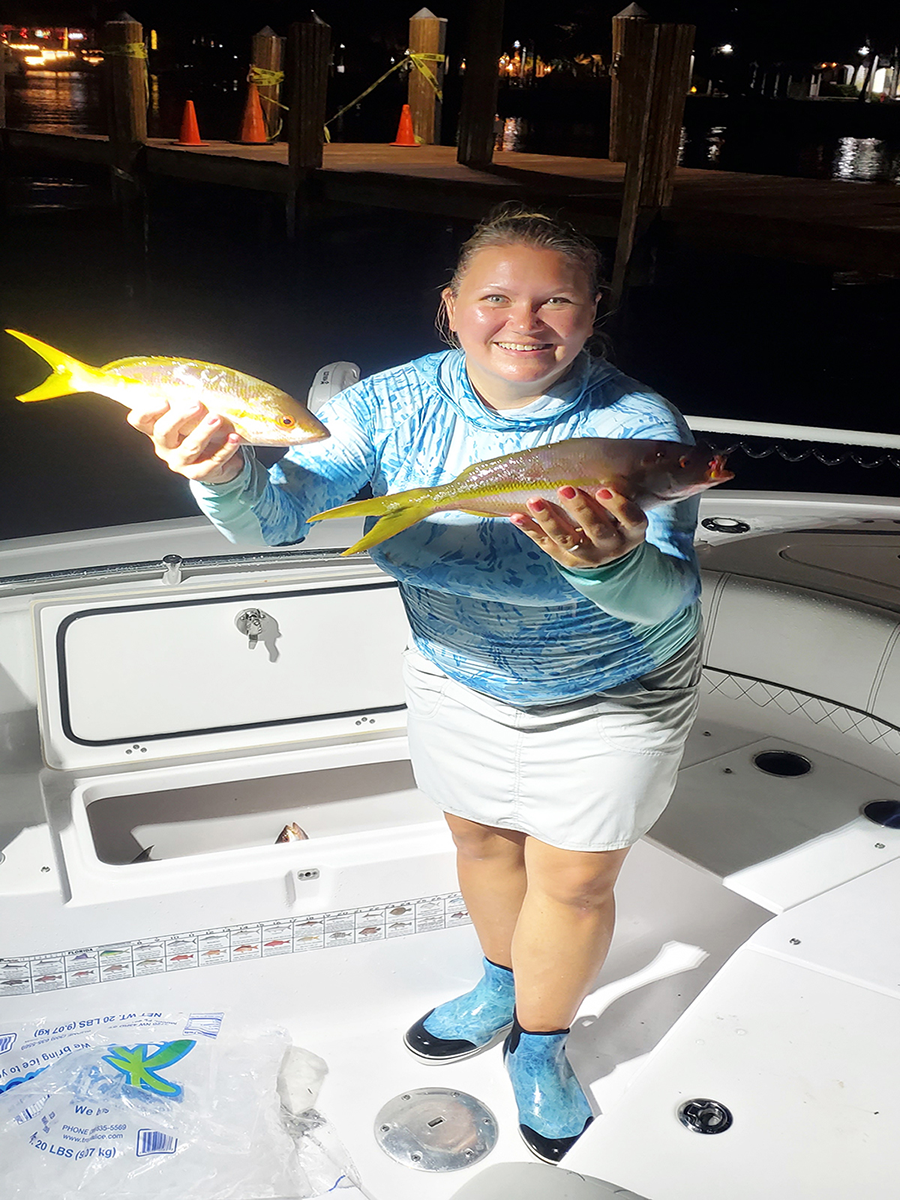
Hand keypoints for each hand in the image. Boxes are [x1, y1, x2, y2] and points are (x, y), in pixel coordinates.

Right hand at [126, 400, 244, 482]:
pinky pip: (212, 462)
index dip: (147, 411)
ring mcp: (180, 462)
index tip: (164, 400)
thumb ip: (184, 404)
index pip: (139, 420)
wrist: (214, 464)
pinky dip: (225, 449)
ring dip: (204, 431)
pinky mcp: (199, 473)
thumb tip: (199, 379)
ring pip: (189, 447)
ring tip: (217, 418)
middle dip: (180, 417)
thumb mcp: (186, 419)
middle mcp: (164, 447)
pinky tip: (234, 437)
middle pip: (163, 432)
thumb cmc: (196, 433)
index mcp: (155, 430)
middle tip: (197, 404)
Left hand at [510, 485, 647, 568]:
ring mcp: (590, 556)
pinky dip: (531, 529)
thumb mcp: (624, 508)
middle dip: (580, 509)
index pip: (632, 520)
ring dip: (550, 519)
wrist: (606, 552)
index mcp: (632, 532)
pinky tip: (517, 516)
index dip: (619, 507)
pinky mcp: (568, 560)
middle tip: (565, 489)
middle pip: (598, 530)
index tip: (602, 490)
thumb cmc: (614, 517)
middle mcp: (613, 546)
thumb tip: (590, 453)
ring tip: (534, 501)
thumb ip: (614, 488)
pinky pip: (547, 545)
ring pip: (569, 540)